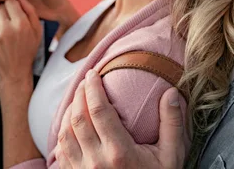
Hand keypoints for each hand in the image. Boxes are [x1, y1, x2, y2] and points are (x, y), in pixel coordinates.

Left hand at [0, 0, 41, 86]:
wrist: (14, 72)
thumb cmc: (27, 51)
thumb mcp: (37, 30)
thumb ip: (30, 10)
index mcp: (20, 24)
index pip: (11, 1)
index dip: (13, 5)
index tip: (14, 11)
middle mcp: (4, 28)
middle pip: (0, 7)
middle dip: (4, 13)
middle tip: (10, 23)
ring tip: (5, 33)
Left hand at [55, 70, 186, 168]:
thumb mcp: (171, 158)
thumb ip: (172, 125)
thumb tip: (171, 93)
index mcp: (119, 152)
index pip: (98, 110)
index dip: (93, 88)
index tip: (93, 73)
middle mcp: (96, 162)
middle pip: (77, 119)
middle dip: (79, 94)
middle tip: (85, 80)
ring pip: (64, 135)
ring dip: (68, 113)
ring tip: (77, 99)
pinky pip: (61, 153)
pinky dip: (62, 134)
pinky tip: (70, 126)